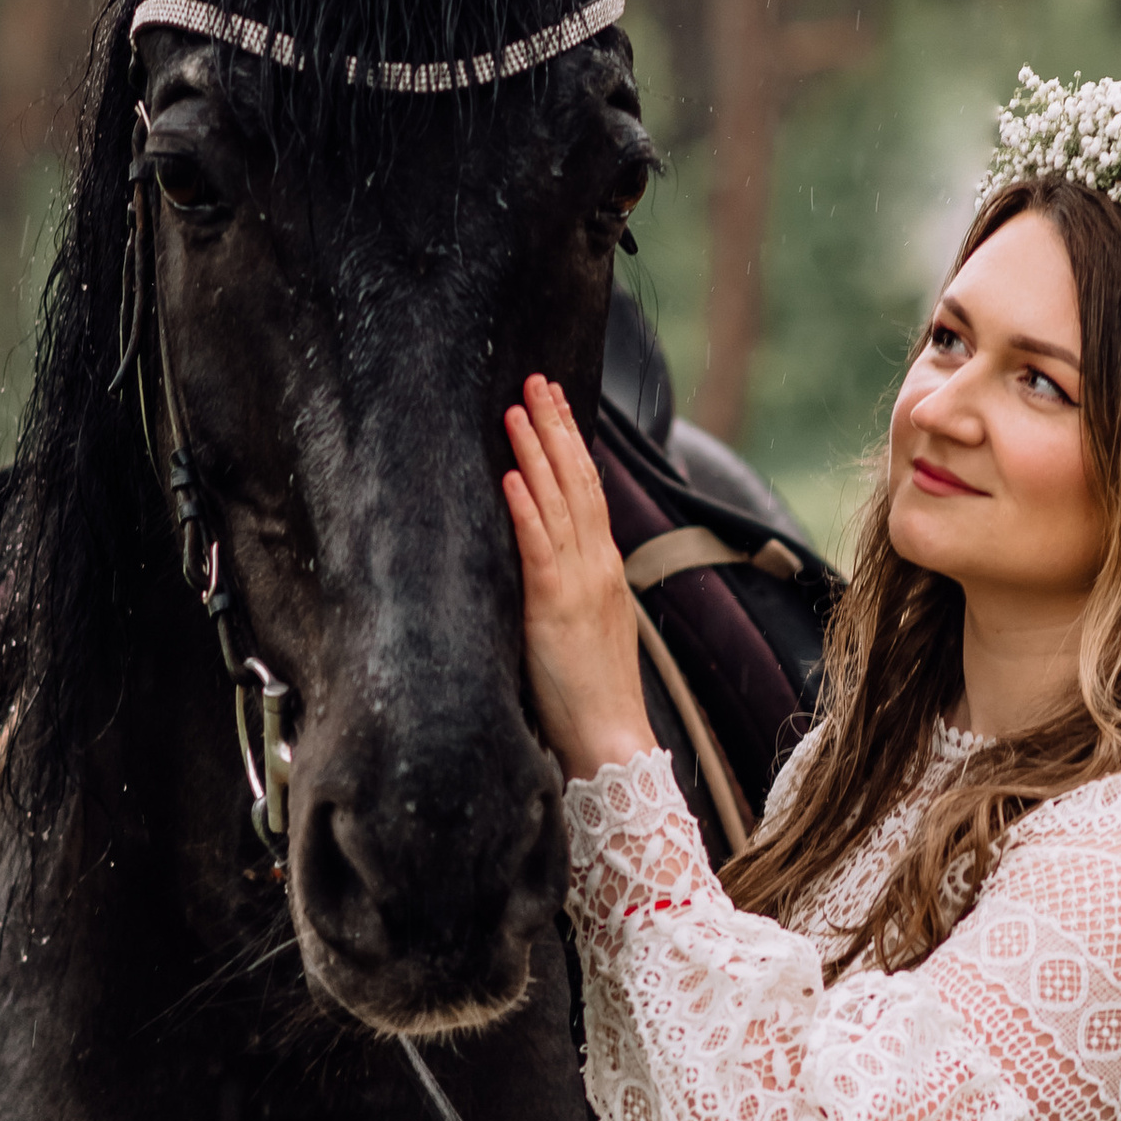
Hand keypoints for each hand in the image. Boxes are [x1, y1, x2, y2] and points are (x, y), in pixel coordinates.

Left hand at [503, 372, 657, 781]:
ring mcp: (578, 582)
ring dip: (536, 449)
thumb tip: (538, 562)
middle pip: (577, 480)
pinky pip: (538, 546)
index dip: (571, 443)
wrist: (610, 740)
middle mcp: (596, 565)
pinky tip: (510, 473)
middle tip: (535, 380)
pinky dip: (525, 506)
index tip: (554, 403)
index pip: (588, 490)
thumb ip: (567, 588)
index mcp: (603, 568)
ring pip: (558, 501)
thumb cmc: (590, 695)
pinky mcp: (554, 606)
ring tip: (516, 407)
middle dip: (555, 426)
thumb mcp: (583, 627)